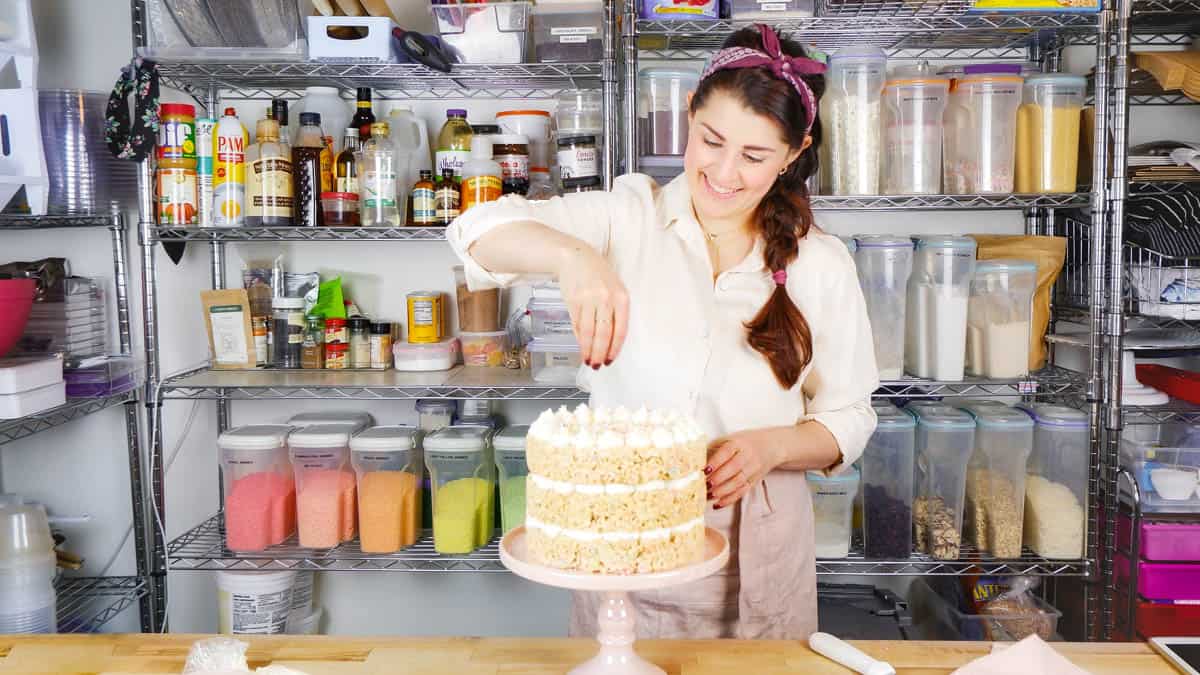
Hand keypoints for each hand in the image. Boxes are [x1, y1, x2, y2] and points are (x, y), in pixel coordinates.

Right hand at [556, 245, 629, 367]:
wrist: (576, 257)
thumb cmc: (598, 275)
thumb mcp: (614, 289)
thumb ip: (615, 312)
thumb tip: (610, 341)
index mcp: (621, 297)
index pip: (620, 330)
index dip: (615, 349)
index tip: (610, 360)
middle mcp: (606, 298)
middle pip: (603, 334)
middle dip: (600, 353)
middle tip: (598, 365)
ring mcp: (588, 299)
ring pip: (588, 332)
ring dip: (587, 349)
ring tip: (588, 360)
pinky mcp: (573, 301)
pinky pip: (577, 325)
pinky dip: (579, 338)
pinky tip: (581, 345)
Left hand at [705, 430, 782, 508]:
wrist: (770, 446)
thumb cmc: (743, 442)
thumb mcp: (729, 439)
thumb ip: (713, 448)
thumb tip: (693, 460)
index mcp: (739, 443)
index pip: (727, 452)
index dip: (715, 461)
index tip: (704, 470)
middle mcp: (747, 456)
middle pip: (733, 469)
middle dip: (718, 478)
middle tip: (704, 485)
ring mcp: (752, 470)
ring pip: (738, 482)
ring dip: (722, 491)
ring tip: (709, 495)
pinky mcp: (753, 481)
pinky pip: (742, 492)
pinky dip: (729, 499)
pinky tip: (718, 504)